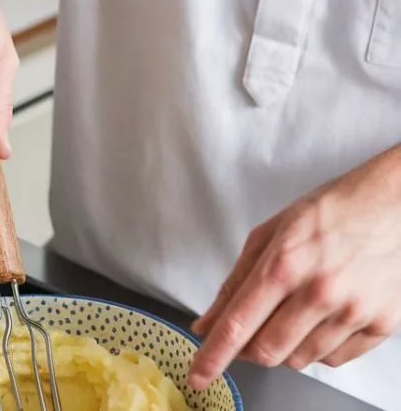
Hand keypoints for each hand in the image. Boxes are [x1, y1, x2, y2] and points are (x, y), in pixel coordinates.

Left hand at [188, 146, 400, 389]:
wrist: (393, 203)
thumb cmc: (329, 213)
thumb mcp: (269, 235)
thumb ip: (235, 283)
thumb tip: (207, 324)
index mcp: (284, 264)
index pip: (238, 324)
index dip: (213, 355)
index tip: (198, 375)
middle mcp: (319, 292)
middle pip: (267, 351)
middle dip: (247, 349)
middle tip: (247, 333)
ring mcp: (353, 311)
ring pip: (299, 359)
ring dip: (283, 347)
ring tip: (292, 311)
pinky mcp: (381, 324)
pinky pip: (333, 359)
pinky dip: (317, 347)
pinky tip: (320, 318)